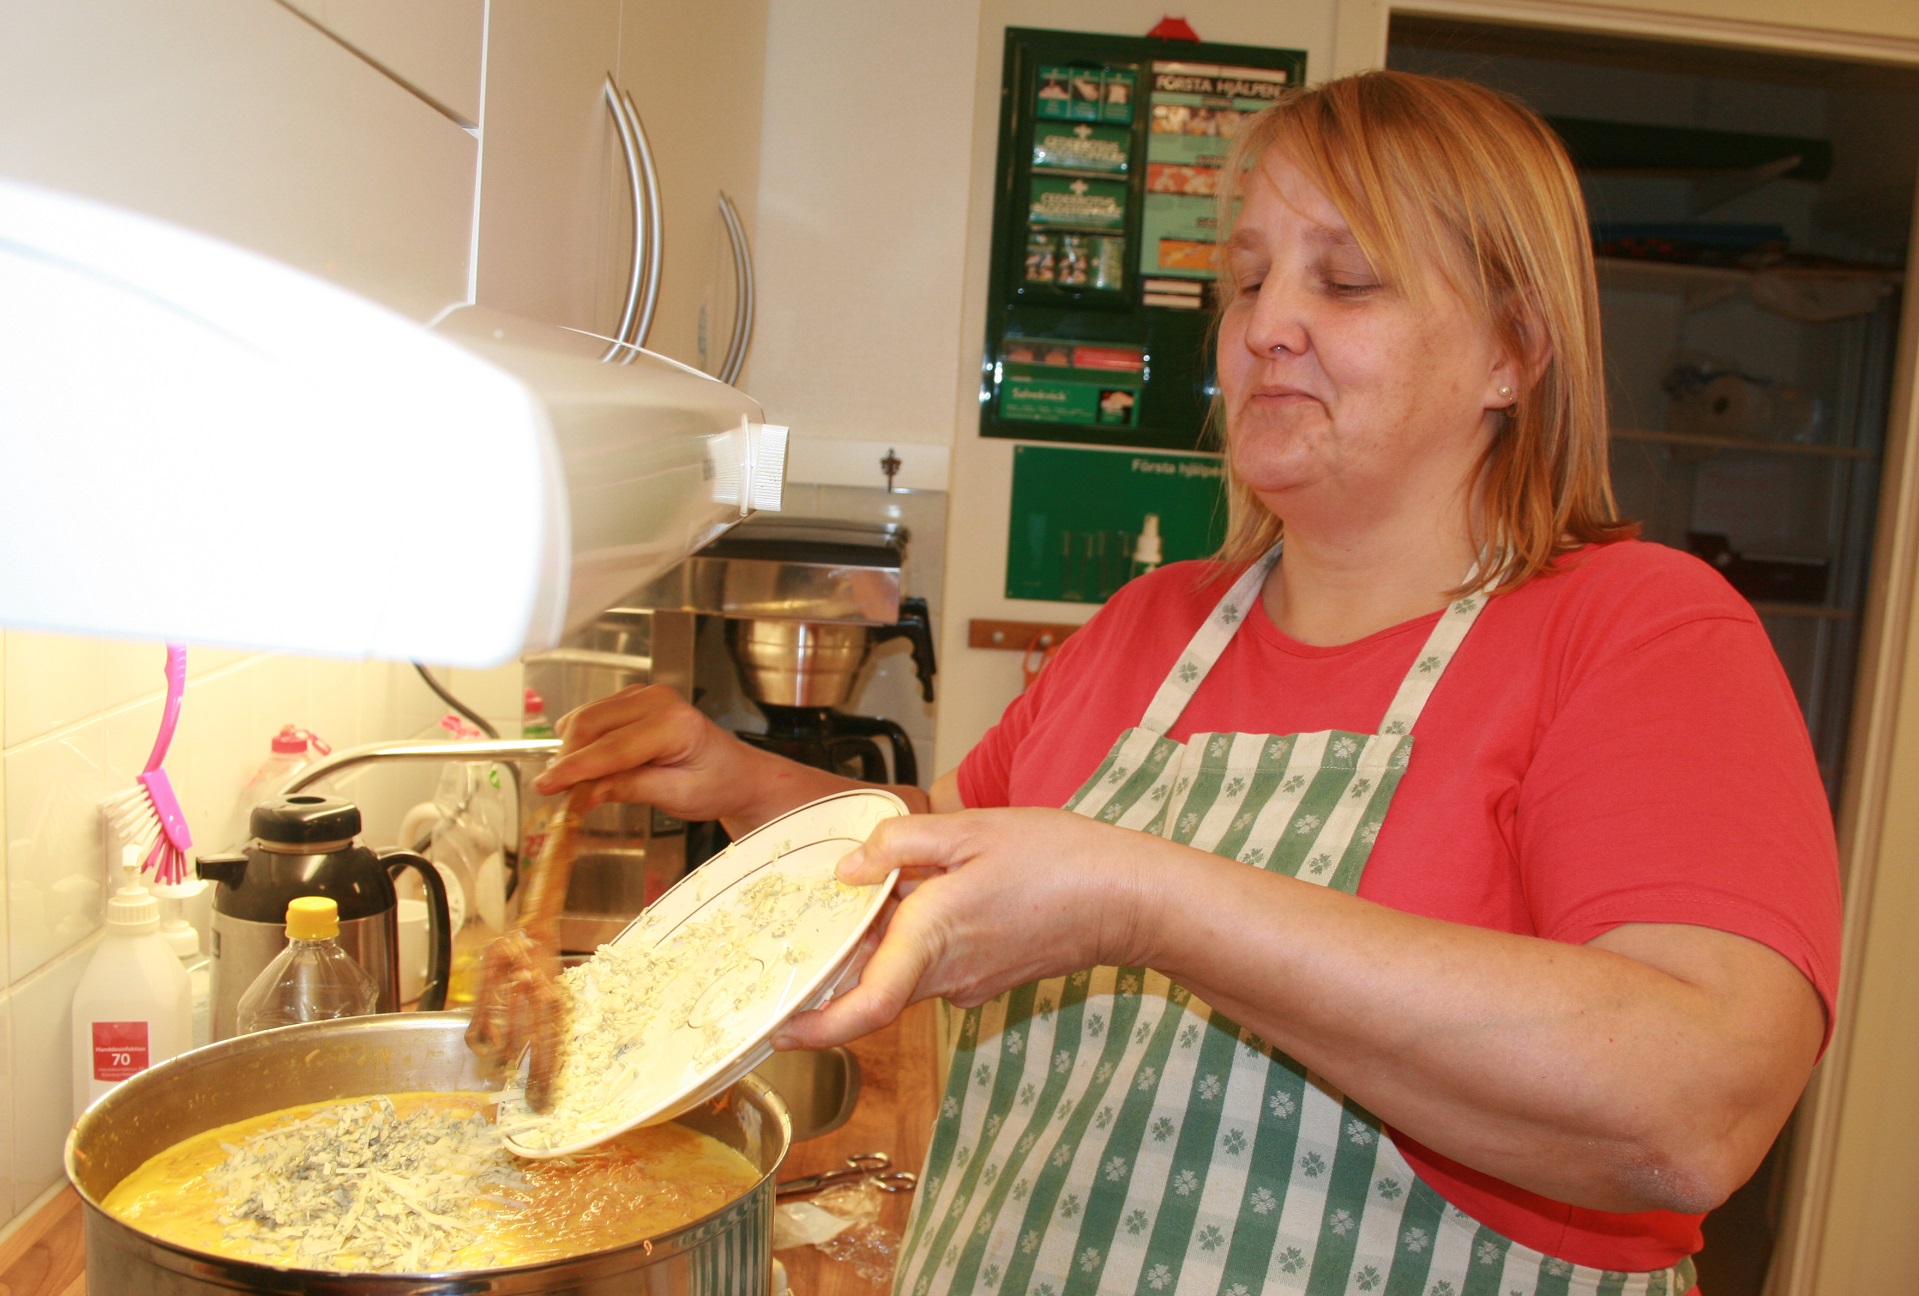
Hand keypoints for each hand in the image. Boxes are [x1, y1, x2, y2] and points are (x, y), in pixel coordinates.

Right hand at [529, 684, 777, 825]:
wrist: (737, 774)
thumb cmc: (717, 784)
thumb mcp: (676, 796)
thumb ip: (630, 788)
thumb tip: (584, 792)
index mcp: (674, 724)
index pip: (611, 748)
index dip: (573, 769)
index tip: (546, 786)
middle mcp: (659, 701)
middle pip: (591, 724)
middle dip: (567, 758)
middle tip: (554, 791)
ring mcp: (647, 696)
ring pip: (588, 717)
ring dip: (571, 748)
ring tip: (568, 782)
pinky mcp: (636, 701)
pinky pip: (596, 715)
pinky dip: (582, 739)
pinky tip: (583, 763)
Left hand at [775, 807, 1157, 1048]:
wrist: (1129, 897)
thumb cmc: (1059, 859)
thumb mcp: (971, 828)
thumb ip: (901, 844)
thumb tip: (849, 869)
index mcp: (933, 937)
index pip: (863, 1007)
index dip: (816, 1028)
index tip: (779, 1030)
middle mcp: (947, 975)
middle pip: (871, 988)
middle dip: (834, 969)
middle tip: (798, 938)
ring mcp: (970, 981)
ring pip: (901, 973)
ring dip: (876, 947)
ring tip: (859, 898)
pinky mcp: (989, 977)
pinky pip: (932, 965)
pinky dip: (913, 940)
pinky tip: (918, 896)